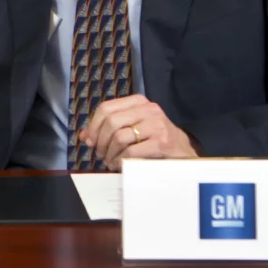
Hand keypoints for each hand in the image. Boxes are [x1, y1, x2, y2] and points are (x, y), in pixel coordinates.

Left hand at [79, 94, 198, 170]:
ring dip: (110, 154)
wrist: (183, 153)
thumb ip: (108, 129)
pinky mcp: (162, 142)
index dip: (93, 126)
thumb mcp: (131, 129)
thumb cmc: (153, 140)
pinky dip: (120, 161)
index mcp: (138, 102)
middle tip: (100, 155)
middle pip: (111, 121)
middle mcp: (149, 109)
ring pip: (120, 137)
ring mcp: (157, 124)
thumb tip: (83, 136)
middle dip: (100, 141)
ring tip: (110, 162)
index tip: (90, 141)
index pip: (106, 108)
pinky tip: (120, 165)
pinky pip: (131, 151)